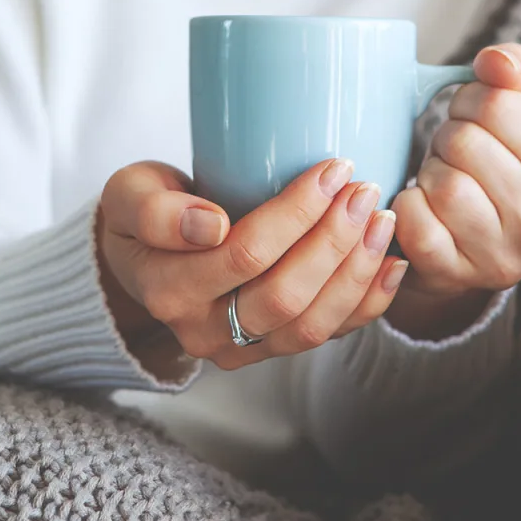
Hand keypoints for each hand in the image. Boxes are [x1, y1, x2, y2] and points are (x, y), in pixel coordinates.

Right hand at [98, 160, 406, 370]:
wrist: (145, 258)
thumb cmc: (144, 212)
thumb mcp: (130, 195)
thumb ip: (156, 209)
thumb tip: (210, 227)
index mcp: (168, 290)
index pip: (245, 255)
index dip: (297, 214)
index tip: (332, 169)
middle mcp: (204, 331)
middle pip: (285, 296)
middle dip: (334, 241)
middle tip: (365, 191)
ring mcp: (240, 348)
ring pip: (311, 325)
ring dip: (357, 272)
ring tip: (382, 219)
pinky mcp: (270, 350)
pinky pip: (327, 336)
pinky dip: (366, 302)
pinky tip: (391, 263)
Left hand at [388, 43, 520, 336]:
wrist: (463, 241)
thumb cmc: (488, 164)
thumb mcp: (513, 111)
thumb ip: (512, 71)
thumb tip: (496, 62)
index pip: (499, 104)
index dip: (470, 101)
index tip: (473, 117)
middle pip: (466, 143)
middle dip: (447, 137)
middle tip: (452, 152)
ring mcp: (501, 255)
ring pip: (446, 186)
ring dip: (429, 173)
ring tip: (441, 179)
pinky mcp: (456, 275)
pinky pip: (417, 223)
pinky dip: (406, 205)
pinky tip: (421, 206)